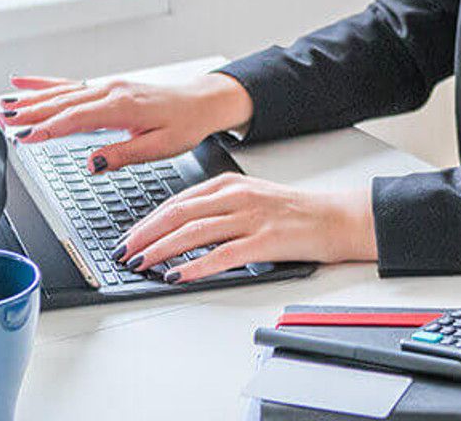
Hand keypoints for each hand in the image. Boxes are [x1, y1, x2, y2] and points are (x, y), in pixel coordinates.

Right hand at [0, 73, 252, 173]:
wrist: (201, 102)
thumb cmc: (184, 124)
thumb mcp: (160, 148)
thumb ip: (123, 154)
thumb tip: (92, 163)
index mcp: (123, 106)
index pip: (77, 118)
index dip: (48, 128)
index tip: (24, 136)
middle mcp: (111, 91)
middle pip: (63, 102)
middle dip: (30, 111)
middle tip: (1, 119)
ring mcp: (107, 86)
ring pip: (62, 92)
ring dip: (31, 98)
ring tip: (3, 105)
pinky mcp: (107, 87)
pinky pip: (70, 84)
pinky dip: (45, 83)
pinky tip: (23, 83)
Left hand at [110, 173, 377, 283]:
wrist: (336, 217)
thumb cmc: (294, 212)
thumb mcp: (250, 198)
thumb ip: (217, 208)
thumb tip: (179, 230)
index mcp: (228, 183)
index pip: (177, 201)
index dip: (148, 220)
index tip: (128, 237)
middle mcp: (236, 196)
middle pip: (178, 213)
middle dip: (145, 234)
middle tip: (123, 251)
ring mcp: (250, 217)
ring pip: (194, 232)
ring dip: (162, 249)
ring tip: (142, 263)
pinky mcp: (265, 240)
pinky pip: (223, 255)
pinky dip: (196, 266)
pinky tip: (179, 276)